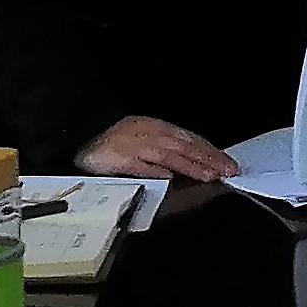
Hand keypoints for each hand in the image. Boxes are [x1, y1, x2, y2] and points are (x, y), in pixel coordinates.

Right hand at [80, 115, 238, 183]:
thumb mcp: (144, 138)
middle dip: (208, 159)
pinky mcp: (116, 157)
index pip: (190, 139)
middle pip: (184, 147)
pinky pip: (137, 164)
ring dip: (189, 165)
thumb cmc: (114, 141)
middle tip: (227, 171)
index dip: (210, 151)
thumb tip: (194, 163)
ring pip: (167, 155)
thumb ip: (166, 150)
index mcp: (156, 128)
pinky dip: (153, 170)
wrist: (78, 132)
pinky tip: (168, 178)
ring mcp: (133, 145)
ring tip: (207, 175)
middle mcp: (148, 134)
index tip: (228, 163)